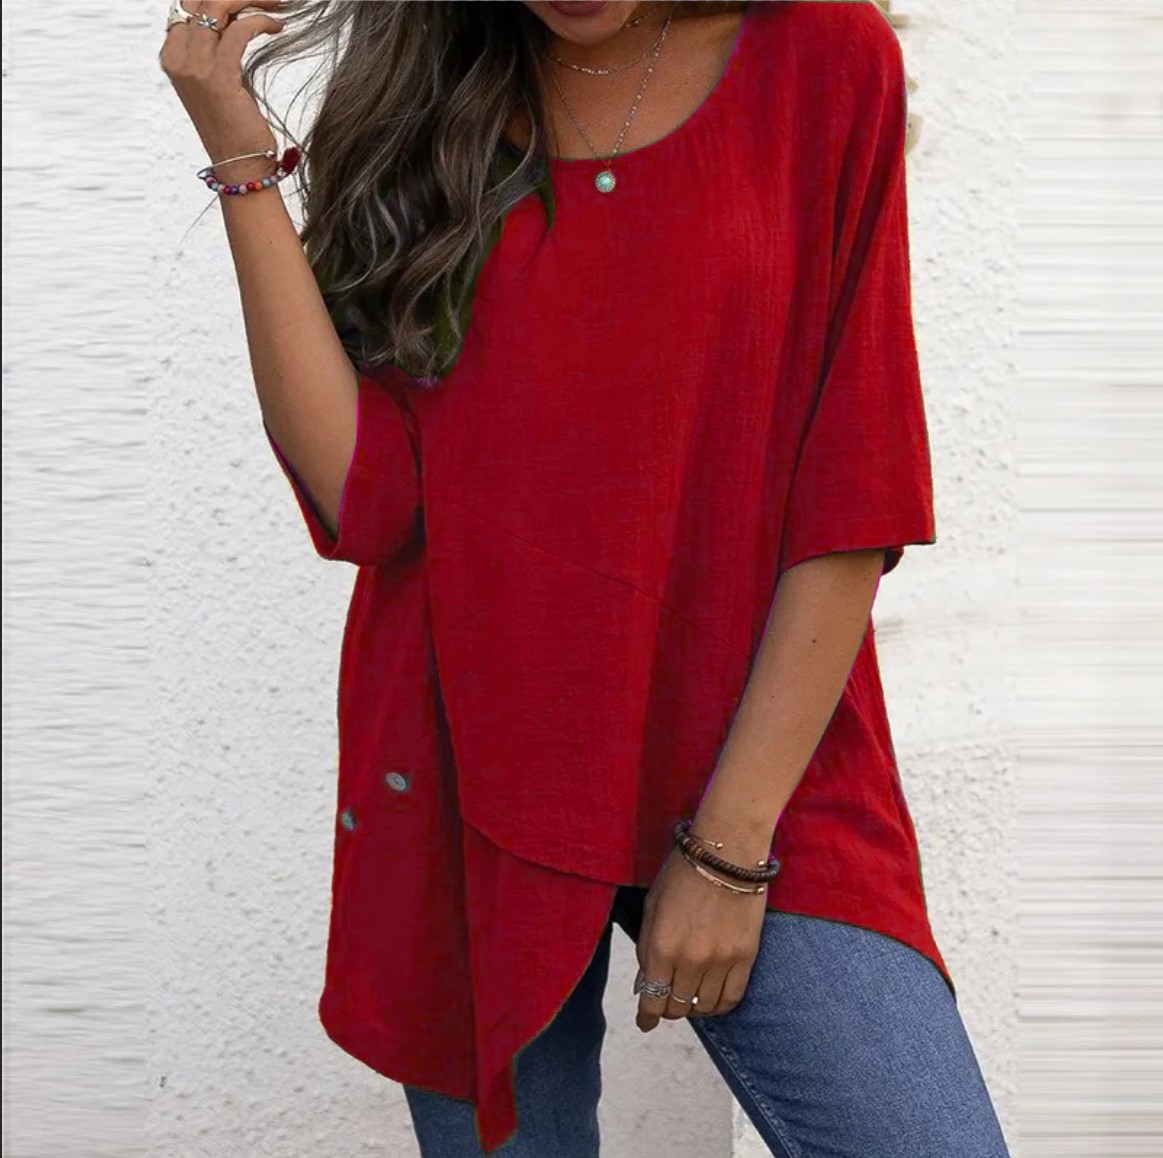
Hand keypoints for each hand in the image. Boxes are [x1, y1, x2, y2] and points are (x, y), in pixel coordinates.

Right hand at [160, 1, 285, 165]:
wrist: (240, 165)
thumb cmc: (235, 125)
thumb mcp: (218, 78)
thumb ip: (215, 47)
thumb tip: (232, 16)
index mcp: (172, 56)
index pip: (188, 3)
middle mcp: (177, 59)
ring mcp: (194, 69)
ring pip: (218, 7)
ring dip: (252, 0)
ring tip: (277, 5)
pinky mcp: (219, 79)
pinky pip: (239, 31)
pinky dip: (261, 21)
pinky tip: (277, 26)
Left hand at [634, 844, 766, 1031]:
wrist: (727, 852)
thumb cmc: (683, 873)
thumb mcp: (652, 906)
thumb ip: (645, 947)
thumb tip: (643, 983)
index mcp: (660, 946)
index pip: (651, 1000)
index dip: (647, 1018)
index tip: (645, 1022)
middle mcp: (689, 960)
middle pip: (676, 1007)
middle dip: (667, 1008)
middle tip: (666, 1000)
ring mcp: (719, 961)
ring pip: (703, 1007)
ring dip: (693, 1007)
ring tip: (690, 997)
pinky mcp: (745, 957)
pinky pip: (732, 999)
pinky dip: (719, 1006)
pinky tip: (712, 999)